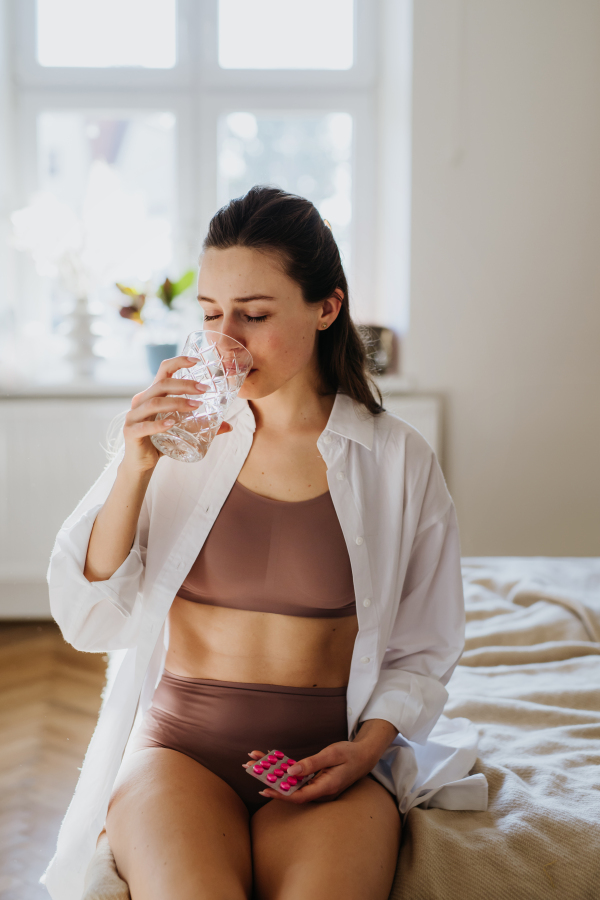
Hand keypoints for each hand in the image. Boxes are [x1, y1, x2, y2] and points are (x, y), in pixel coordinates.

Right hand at [121, 355, 232, 472]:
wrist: (141, 464)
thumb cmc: (160, 441)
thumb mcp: (182, 430)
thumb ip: (202, 426)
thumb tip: (229, 426)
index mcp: (152, 394)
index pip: (163, 371)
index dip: (179, 362)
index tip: (196, 361)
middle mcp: (141, 400)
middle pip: (162, 385)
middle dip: (185, 385)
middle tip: (205, 389)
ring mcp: (133, 416)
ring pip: (154, 403)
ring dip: (176, 402)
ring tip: (196, 406)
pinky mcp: (130, 432)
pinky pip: (144, 425)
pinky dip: (159, 424)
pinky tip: (171, 423)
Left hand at [241, 741, 377, 804]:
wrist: (364, 755)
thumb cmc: (350, 754)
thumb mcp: (332, 755)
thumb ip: (312, 764)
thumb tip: (291, 772)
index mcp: (326, 788)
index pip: (299, 796)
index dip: (281, 794)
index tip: (264, 789)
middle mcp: (319, 790)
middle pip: (290, 790)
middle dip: (269, 781)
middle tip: (249, 769)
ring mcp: (316, 786)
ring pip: (291, 782)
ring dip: (273, 773)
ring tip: (253, 762)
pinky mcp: (314, 779)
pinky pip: (296, 777)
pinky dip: (283, 769)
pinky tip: (270, 760)